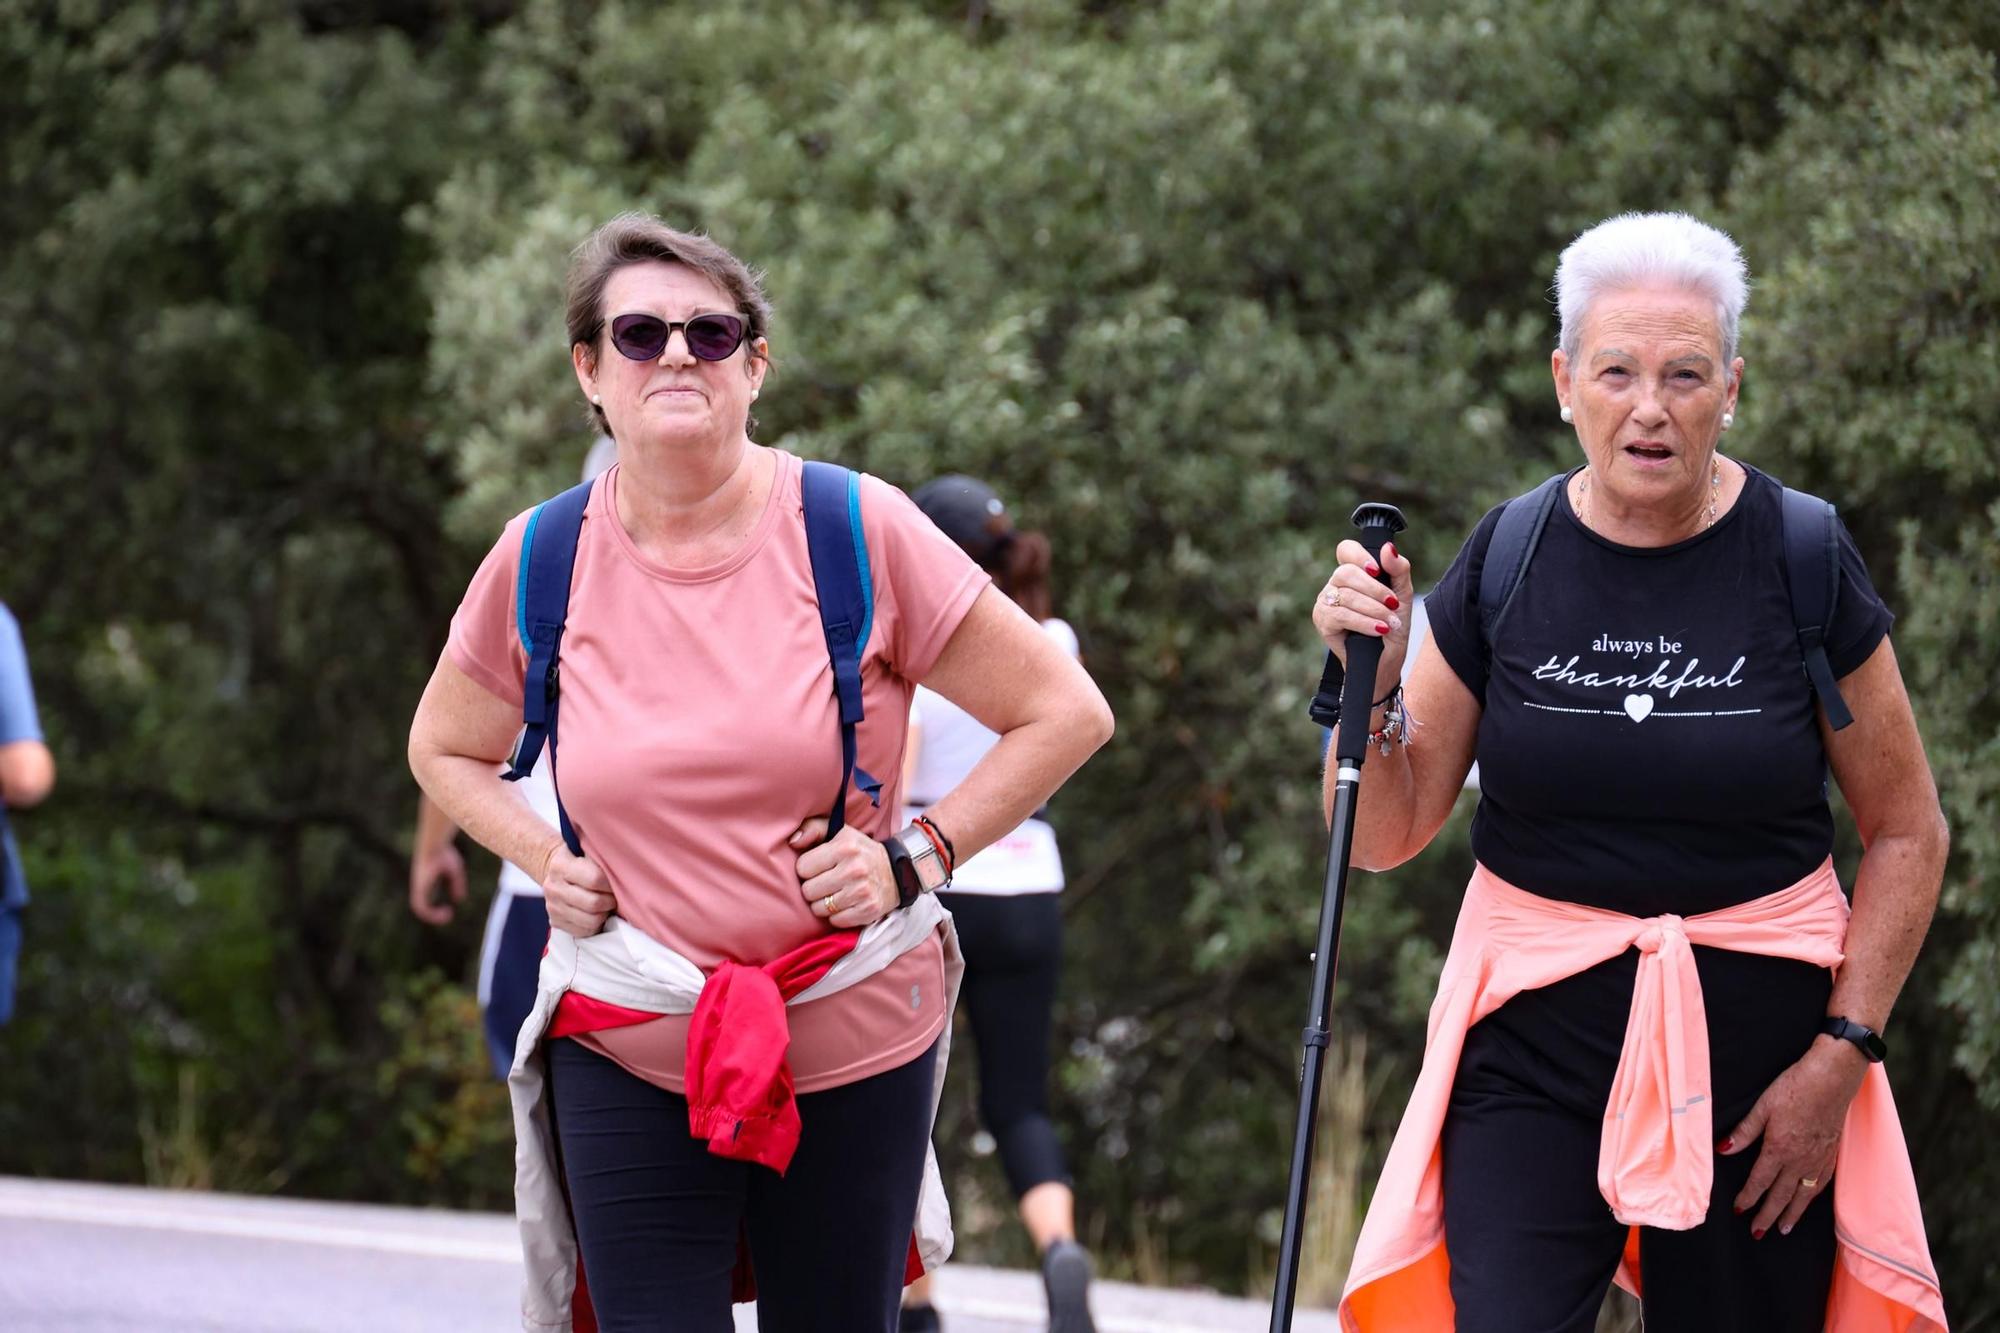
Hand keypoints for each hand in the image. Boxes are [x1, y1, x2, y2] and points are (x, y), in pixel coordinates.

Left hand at [408, 843, 466, 925]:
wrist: (434, 845)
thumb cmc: (444, 853)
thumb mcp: (455, 871)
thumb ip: (456, 884)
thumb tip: (458, 899)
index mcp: (425, 882)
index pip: (426, 900)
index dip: (435, 908)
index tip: (449, 910)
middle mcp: (420, 886)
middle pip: (422, 906)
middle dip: (434, 914)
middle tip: (449, 914)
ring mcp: (418, 887)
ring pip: (420, 909)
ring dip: (433, 915)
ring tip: (447, 915)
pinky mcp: (419, 887)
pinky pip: (421, 907)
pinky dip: (431, 912)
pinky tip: (446, 910)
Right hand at [539, 843, 615, 936]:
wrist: (553, 871)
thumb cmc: (579, 860)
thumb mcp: (585, 850)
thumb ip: (600, 857)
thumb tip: (626, 866)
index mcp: (561, 865)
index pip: (595, 879)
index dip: (610, 884)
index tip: (616, 882)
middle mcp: (553, 888)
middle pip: (594, 903)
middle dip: (610, 901)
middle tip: (614, 897)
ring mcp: (553, 907)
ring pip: (591, 921)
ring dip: (604, 914)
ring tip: (606, 905)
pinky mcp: (555, 922)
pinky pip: (584, 932)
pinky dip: (595, 925)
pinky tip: (596, 914)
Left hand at [791, 817, 897, 928]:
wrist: (897, 872)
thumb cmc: (860, 852)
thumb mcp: (840, 833)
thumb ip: (813, 829)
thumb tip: (792, 842)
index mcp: (844, 847)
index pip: (802, 867)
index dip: (808, 869)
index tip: (819, 867)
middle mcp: (854, 869)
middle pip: (808, 891)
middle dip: (813, 888)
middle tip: (826, 882)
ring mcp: (862, 892)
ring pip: (819, 909)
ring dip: (824, 904)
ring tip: (836, 893)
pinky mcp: (868, 911)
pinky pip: (835, 921)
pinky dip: (837, 915)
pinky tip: (846, 904)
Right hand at [1311, 539, 1414, 699]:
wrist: (1386, 661)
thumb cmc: (1392, 627)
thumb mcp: (1402, 595)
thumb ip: (1398, 570)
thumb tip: (1388, 548)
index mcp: (1353, 574)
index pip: (1346, 550)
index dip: (1359, 556)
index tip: (1377, 570)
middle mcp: (1335, 585)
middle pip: (1346, 572)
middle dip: (1375, 589)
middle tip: (1392, 605)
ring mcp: (1325, 603)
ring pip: (1346, 595)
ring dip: (1373, 609)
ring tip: (1390, 623)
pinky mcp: (1322, 622)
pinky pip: (1340, 615)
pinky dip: (1363, 622)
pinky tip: (1378, 630)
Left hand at [1721, 1035, 1868, 1237]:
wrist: (1833, 1079)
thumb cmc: (1795, 1087)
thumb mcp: (1763, 1106)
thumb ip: (1744, 1132)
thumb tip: (1723, 1150)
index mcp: (1779, 1149)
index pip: (1759, 1182)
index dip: (1748, 1199)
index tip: (1738, 1212)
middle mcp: (1799, 1160)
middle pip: (1781, 1196)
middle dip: (1767, 1216)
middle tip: (1758, 1233)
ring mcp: (1818, 1159)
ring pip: (1803, 1195)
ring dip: (1792, 1214)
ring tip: (1783, 1229)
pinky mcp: (1831, 1153)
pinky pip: (1821, 1184)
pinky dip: (1812, 1198)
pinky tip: (1808, 1201)